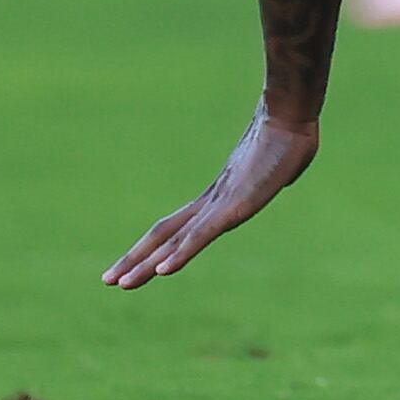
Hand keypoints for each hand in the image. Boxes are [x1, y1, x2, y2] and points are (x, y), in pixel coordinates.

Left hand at [101, 108, 317, 288]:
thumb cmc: (293, 137)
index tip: (136, 264)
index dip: (156, 246)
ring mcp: (220, 205)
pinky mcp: (233, 207)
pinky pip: (201, 236)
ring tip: (120, 284)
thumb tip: (283, 176)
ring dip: (146, 264)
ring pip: (174, 240)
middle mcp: (212, 202)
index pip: (178, 226)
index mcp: (220, 196)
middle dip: (136, 259)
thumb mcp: (282, 170)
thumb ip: (275, 178)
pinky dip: (180, 254)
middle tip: (106, 281)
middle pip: (165, 235)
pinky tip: (162, 271)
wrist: (290, 116)